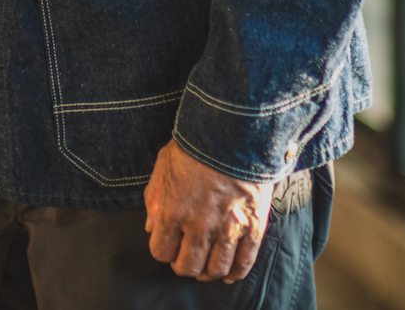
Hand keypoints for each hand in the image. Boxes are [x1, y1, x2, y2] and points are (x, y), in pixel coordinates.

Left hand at [143, 139, 274, 280]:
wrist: (235, 131)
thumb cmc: (197, 144)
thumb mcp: (163, 165)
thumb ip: (154, 198)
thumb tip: (151, 226)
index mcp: (173, 211)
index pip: (161, 252)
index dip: (164, 249)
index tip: (169, 243)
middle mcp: (199, 225)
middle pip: (187, 267)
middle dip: (184, 264)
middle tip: (188, 255)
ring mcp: (228, 228)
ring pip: (215, 269)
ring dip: (208, 271)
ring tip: (208, 263)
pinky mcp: (253, 226)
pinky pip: (244, 262)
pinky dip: (235, 272)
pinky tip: (229, 272)